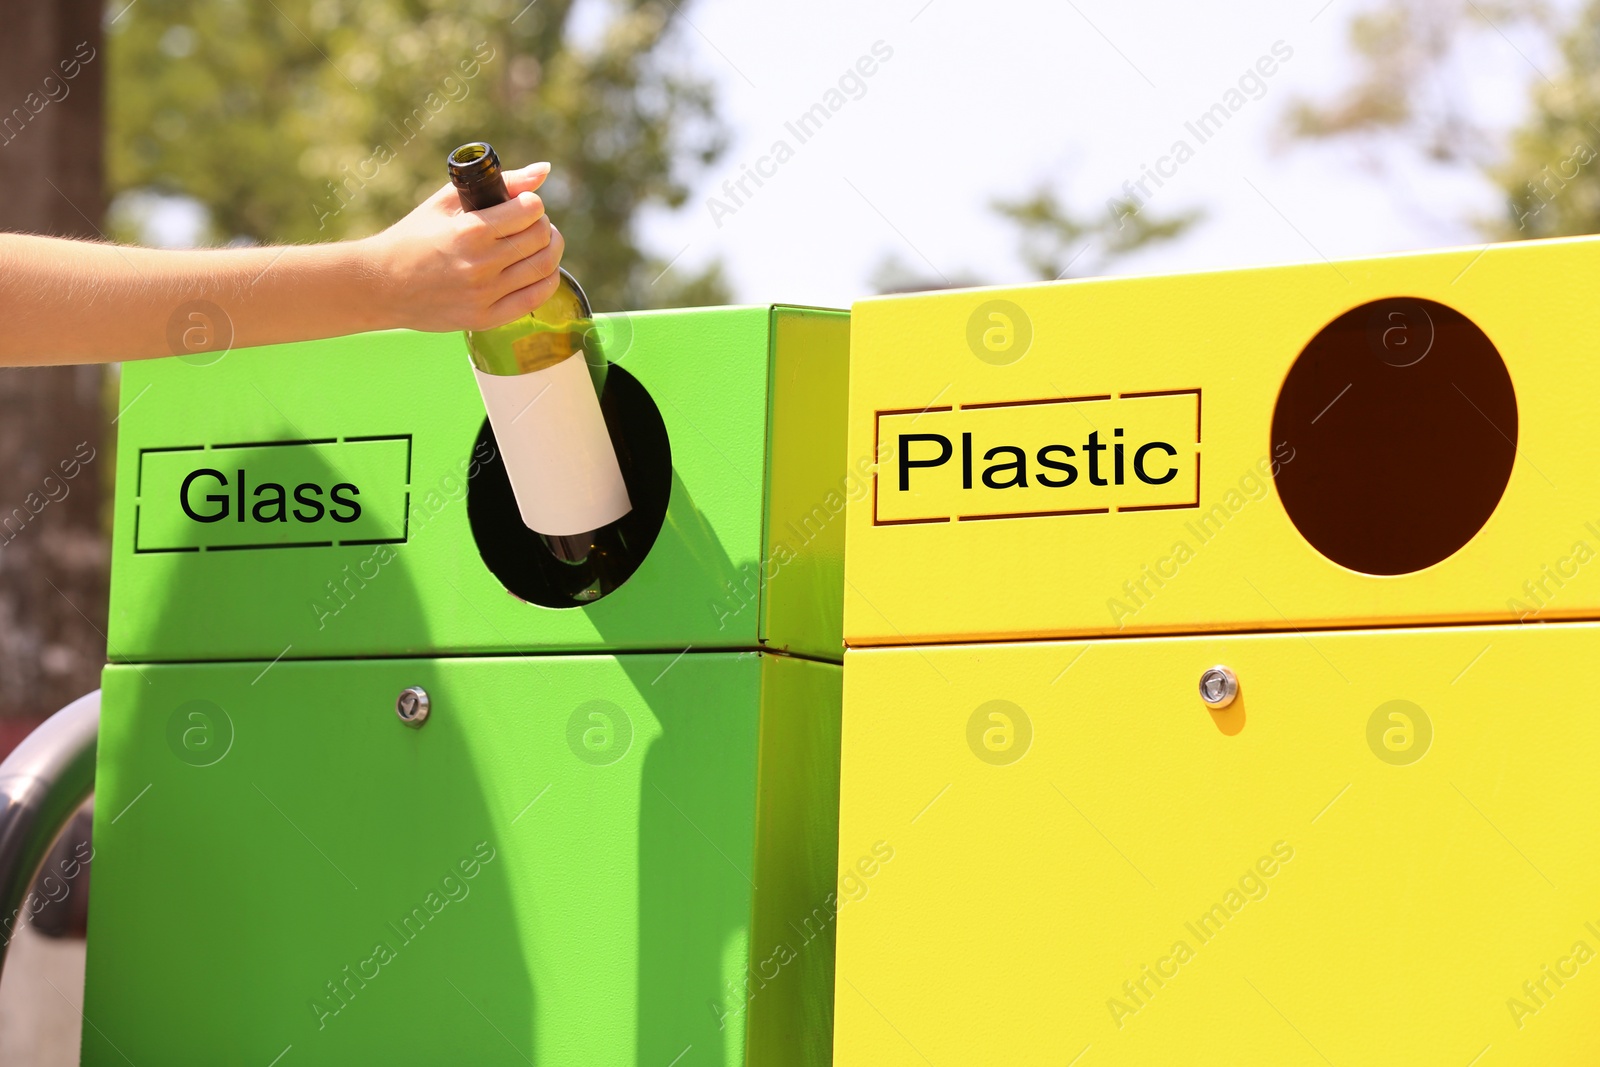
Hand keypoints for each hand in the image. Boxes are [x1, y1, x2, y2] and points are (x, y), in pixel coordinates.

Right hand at [362, 162, 566, 332]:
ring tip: (539, 244)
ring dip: (550, 250)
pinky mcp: (485, 318)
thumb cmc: (413, 238)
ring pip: (544, 267)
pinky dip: (547, 280)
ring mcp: (484, 294)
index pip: (529, 210)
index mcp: (470, 231)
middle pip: (540, 238)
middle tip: (533, 224)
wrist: (382, 285)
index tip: (524, 206)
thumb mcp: (447, 203)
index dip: (533, 204)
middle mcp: (480, 264)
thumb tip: (544, 170)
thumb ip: (500, 183)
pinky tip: (541, 270)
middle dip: (543, 225)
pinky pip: (535, 298)